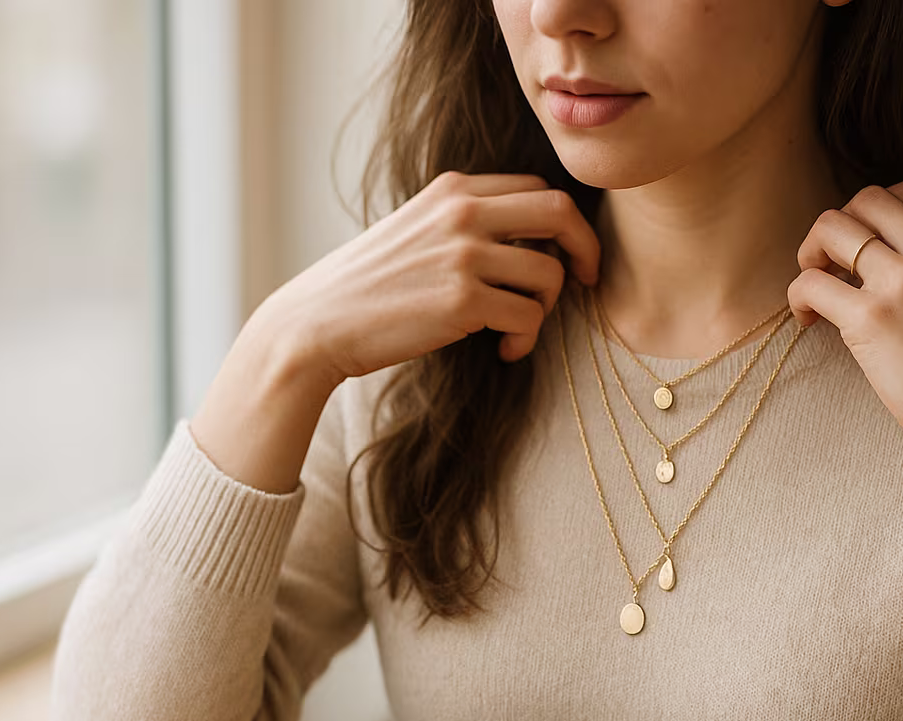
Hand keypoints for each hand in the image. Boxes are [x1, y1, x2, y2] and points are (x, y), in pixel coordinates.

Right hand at [245, 169, 601, 381]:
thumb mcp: (418, 229)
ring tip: (517, 331)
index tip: (566, 255)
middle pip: (559, 212)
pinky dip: (526, 339)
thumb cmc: (370, 286)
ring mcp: (463, 255)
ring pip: (549, 273)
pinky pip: (528, 316)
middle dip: (585, 249)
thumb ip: (467, 221)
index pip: (537, 188)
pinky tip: (504, 351)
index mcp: (453, 189)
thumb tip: (530, 238)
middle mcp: (462, 212)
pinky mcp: (462, 301)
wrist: (318, 322)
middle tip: (585, 282)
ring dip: (546, 309)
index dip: (564, 223)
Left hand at [788, 181, 902, 602]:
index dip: (874, 215)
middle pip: (863, 199)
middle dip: (838, 227)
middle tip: (829, 267)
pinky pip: (810, 282)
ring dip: (810, 254)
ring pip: (830, 228)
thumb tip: (891, 263)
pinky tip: (808, 322)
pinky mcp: (872, 319)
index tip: (864, 250)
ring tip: (814, 292)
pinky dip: (798, 297)